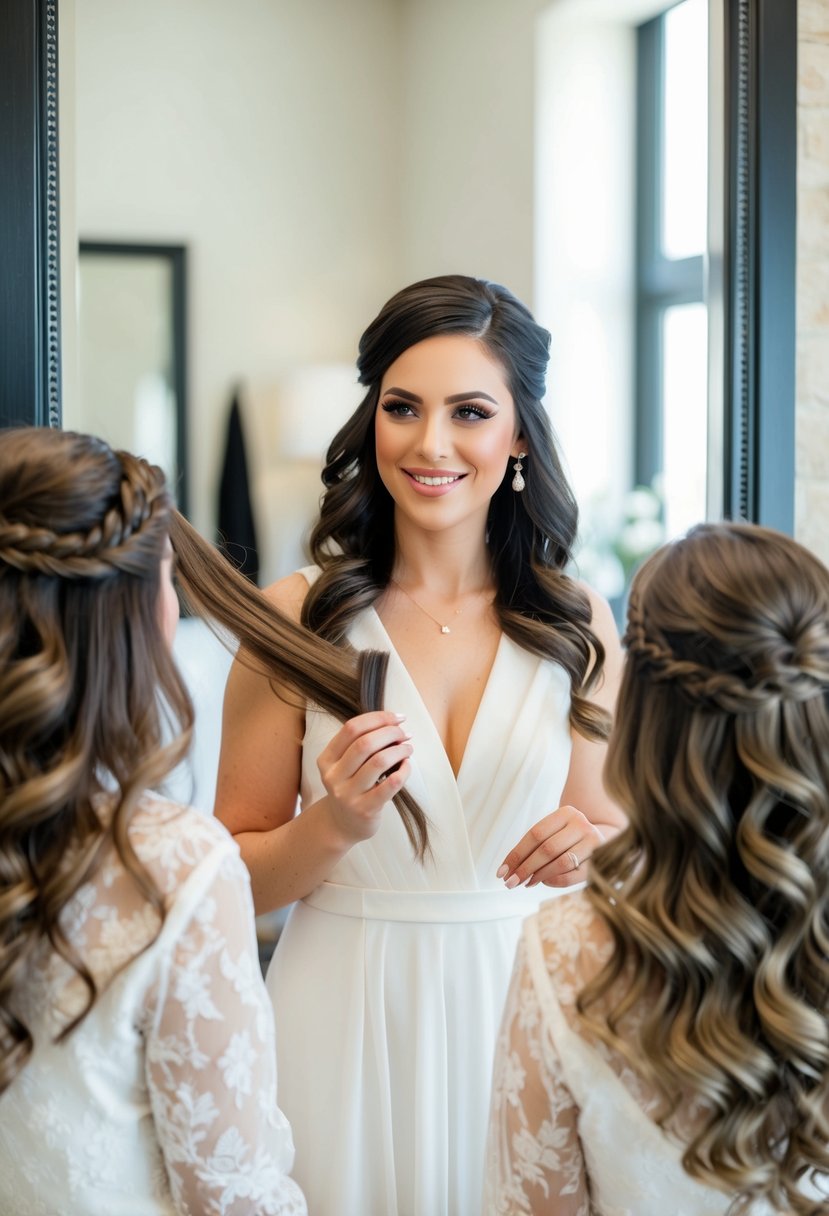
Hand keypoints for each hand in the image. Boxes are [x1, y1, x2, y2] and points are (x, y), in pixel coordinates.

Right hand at [317, 711, 412, 846]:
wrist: (342, 825)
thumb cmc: (351, 787)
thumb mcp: (345, 765)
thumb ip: (361, 744)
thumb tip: (395, 724)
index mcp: (327, 759)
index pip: (352, 728)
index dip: (378, 718)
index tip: (397, 718)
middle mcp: (334, 776)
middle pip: (365, 743)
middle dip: (391, 733)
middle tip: (404, 734)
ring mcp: (348, 794)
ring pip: (379, 761)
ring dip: (400, 750)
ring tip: (408, 748)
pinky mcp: (365, 809)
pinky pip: (390, 784)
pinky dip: (404, 770)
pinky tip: (407, 766)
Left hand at [497, 805, 604, 888]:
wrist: (608, 842)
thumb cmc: (570, 839)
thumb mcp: (555, 833)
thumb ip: (536, 846)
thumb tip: (510, 870)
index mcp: (566, 813)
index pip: (535, 834)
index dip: (516, 854)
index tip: (501, 872)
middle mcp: (581, 824)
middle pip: (546, 849)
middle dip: (524, 868)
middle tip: (510, 883)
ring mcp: (593, 841)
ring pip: (560, 862)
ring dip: (539, 875)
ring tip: (525, 883)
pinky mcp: (601, 860)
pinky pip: (573, 875)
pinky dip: (555, 881)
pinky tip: (544, 882)